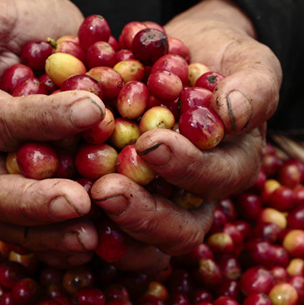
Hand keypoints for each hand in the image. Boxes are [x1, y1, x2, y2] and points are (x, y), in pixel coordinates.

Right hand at [0, 0, 106, 267]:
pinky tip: (105, 247)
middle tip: (81, 203)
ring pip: (14, 227)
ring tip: (94, 238)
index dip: (40, 121)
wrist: (66, 45)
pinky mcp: (45, 202)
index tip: (90, 110)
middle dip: (35, 203)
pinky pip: (46, 238)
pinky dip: (70, 249)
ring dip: (52, 237)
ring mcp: (14, 186)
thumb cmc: (29, 22)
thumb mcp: (0, 14)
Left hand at [90, 0, 282, 267]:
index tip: (151, 145)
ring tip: (76, 204)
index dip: (185, 168)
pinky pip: (102, 233)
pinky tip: (51, 212)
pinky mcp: (119, 206)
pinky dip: (77, 227)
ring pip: (140, 246)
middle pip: (178, 230)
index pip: (213, 180)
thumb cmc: (224, 61)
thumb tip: (232, 114)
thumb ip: (252, 88)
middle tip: (106, 191)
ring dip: (108, 231)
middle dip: (143, 214)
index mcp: (230, 169)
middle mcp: (195, 201)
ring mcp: (156, 208)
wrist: (186, 58)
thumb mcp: (251, 64)